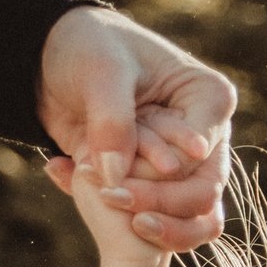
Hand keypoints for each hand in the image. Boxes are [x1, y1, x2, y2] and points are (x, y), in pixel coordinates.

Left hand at [39, 8, 233, 253]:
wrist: (56, 55)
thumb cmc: (91, 47)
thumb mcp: (102, 73)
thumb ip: (112, 122)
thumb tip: (117, 176)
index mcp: (210, 100)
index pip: (199, 158)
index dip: (161, 179)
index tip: (115, 184)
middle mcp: (206, 135)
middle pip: (201, 195)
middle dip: (154, 204)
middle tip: (107, 198)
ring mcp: (182, 162)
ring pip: (188, 217)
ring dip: (143, 219)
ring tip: (92, 196)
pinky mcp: (152, 180)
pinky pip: (152, 215)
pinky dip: (108, 211)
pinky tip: (64, 173)